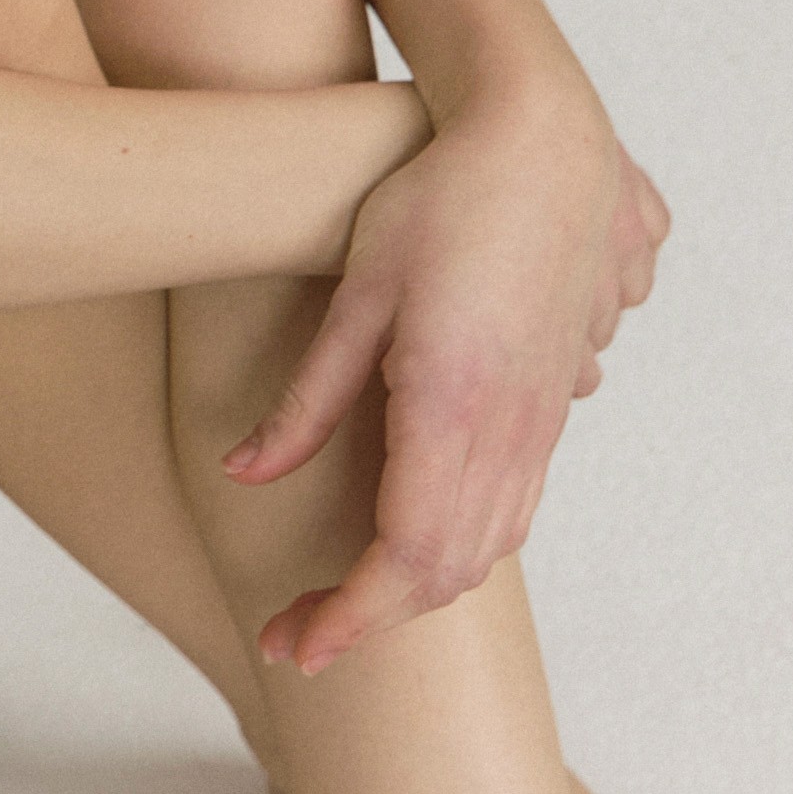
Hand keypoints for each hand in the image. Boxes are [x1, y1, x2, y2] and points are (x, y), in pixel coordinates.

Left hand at [224, 93, 650, 671]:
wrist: (545, 147)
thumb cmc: (438, 203)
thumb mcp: (355, 297)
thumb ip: (306, 402)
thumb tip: (240, 474)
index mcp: (454, 409)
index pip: (404, 558)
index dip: (349, 616)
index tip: (293, 646)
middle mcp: (511, 430)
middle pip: (446, 570)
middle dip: (370, 618)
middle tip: (293, 633)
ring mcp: (542, 420)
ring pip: (487, 546)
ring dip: (415, 588)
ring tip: (338, 600)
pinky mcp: (552, 403)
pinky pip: (512, 506)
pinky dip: (456, 547)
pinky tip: (406, 543)